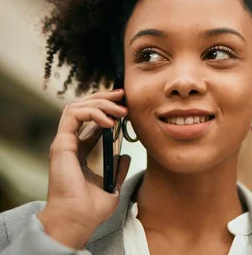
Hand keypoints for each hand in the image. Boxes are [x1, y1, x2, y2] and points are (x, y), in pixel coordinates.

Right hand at [37, 89, 130, 248]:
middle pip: (82, 107)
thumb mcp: (112, 185)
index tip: (125, 105)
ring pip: (76, 106)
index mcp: (79, 151)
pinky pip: (73, 115)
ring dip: (100, 102)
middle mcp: (70, 143)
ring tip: (120, 111)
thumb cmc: (91, 209)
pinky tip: (109, 121)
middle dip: (103, 97)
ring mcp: (64, 142)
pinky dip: (92, 112)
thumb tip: (125, 156)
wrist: (78, 220)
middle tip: (123, 96)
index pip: (89, 119)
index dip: (106, 108)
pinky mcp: (61, 144)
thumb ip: (118, 169)